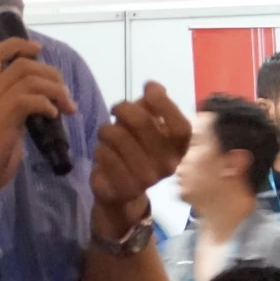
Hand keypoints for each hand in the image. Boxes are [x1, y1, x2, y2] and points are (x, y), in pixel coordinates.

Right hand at [0, 38, 76, 216]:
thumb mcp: (1, 131)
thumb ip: (15, 116)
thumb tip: (36, 110)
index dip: (17, 44)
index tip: (38, 50)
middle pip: (21, 63)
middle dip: (50, 72)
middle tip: (65, 92)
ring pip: (28, 76)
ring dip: (55, 88)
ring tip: (67, 106)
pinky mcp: (2, 119)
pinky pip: (29, 98)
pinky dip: (47, 103)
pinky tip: (53, 116)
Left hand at [91, 81, 191, 237]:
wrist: (122, 193)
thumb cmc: (137, 152)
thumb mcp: (148, 128)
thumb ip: (152, 107)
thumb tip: (155, 87)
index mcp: (178, 150)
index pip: (179, 127)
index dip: (164, 103)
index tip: (148, 87)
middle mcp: (167, 166)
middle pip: (142, 123)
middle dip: (123, 108)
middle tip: (115, 108)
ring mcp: (145, 180)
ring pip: (116, 136)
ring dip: (106, 130)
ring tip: (107, 135)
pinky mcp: (122, 189)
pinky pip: (103, 154)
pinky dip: (99, 148)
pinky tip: (104, 152)